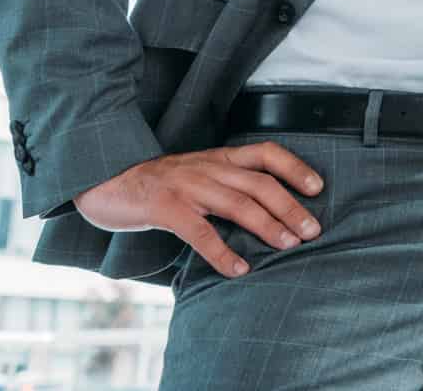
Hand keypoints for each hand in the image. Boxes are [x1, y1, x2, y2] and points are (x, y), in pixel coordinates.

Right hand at [73, 143, 323, 278]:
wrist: (104, 180)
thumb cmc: (158, 184)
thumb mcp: (197, 174)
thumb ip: (226, 184)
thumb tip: (265, 211)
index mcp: (219, 158)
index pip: (266, 153)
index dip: (295, 167)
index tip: (318, 187)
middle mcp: (208, 168)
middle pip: (259, 184)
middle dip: (290, 207)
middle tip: (312, 231)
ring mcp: (186, 186)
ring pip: (237, 204)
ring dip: (267, 226)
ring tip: (288, 245)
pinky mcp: (164, 208)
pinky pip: (199, 231)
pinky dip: (222, 252)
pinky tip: (239, 269)